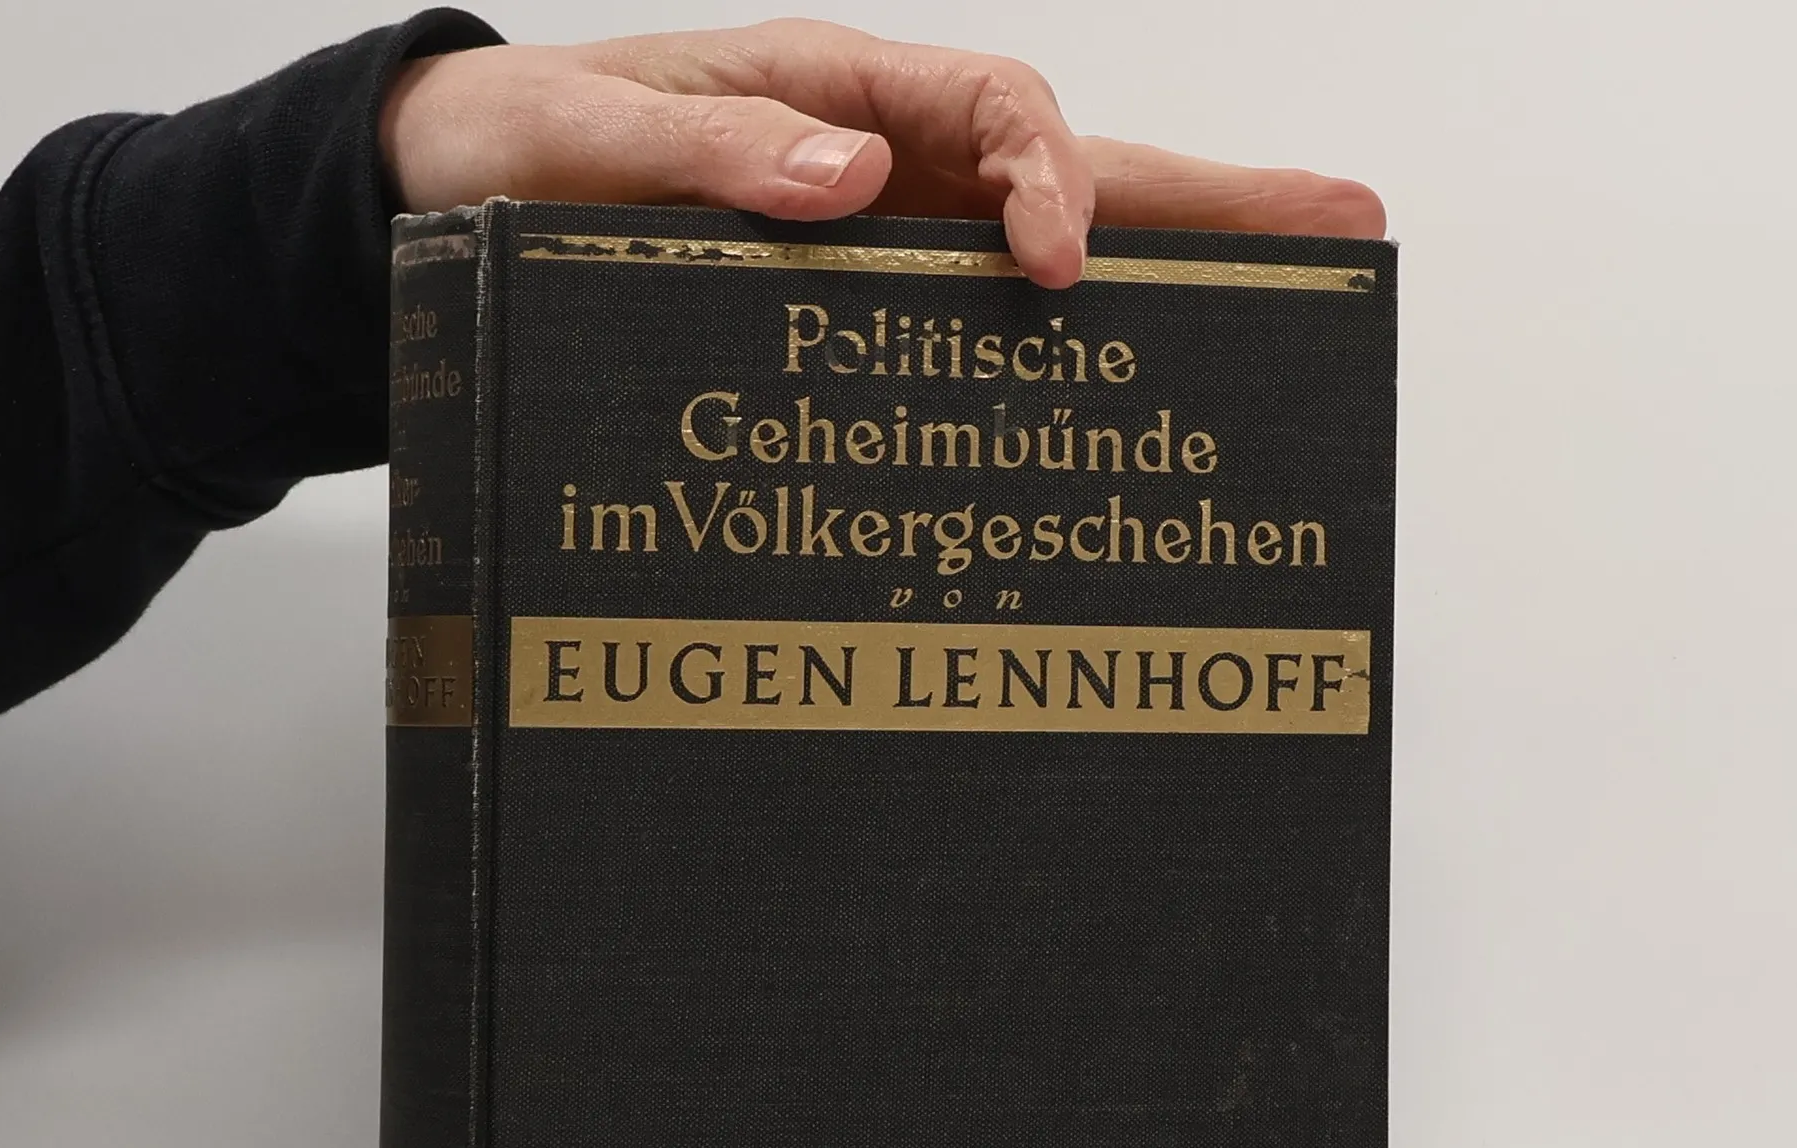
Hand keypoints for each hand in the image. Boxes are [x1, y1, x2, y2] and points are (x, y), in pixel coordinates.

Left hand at [380, 19, 1383, 290]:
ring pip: (1042, 258)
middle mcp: (885, 164)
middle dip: (1205, 204)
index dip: (1047, 175)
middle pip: (1072, 170)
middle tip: (1344, 223)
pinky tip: (1109, 408)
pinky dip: (1045, 366)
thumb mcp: (586, 134)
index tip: (1056, 262)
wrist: (453, 206)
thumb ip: (712, 145)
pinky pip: (966, 337)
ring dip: (1164, 285)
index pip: (994, 106)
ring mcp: (883, 247)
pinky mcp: (856, 320)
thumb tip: (851, 176)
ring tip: (1289, 314)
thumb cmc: (512, 147)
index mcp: (838, 89)